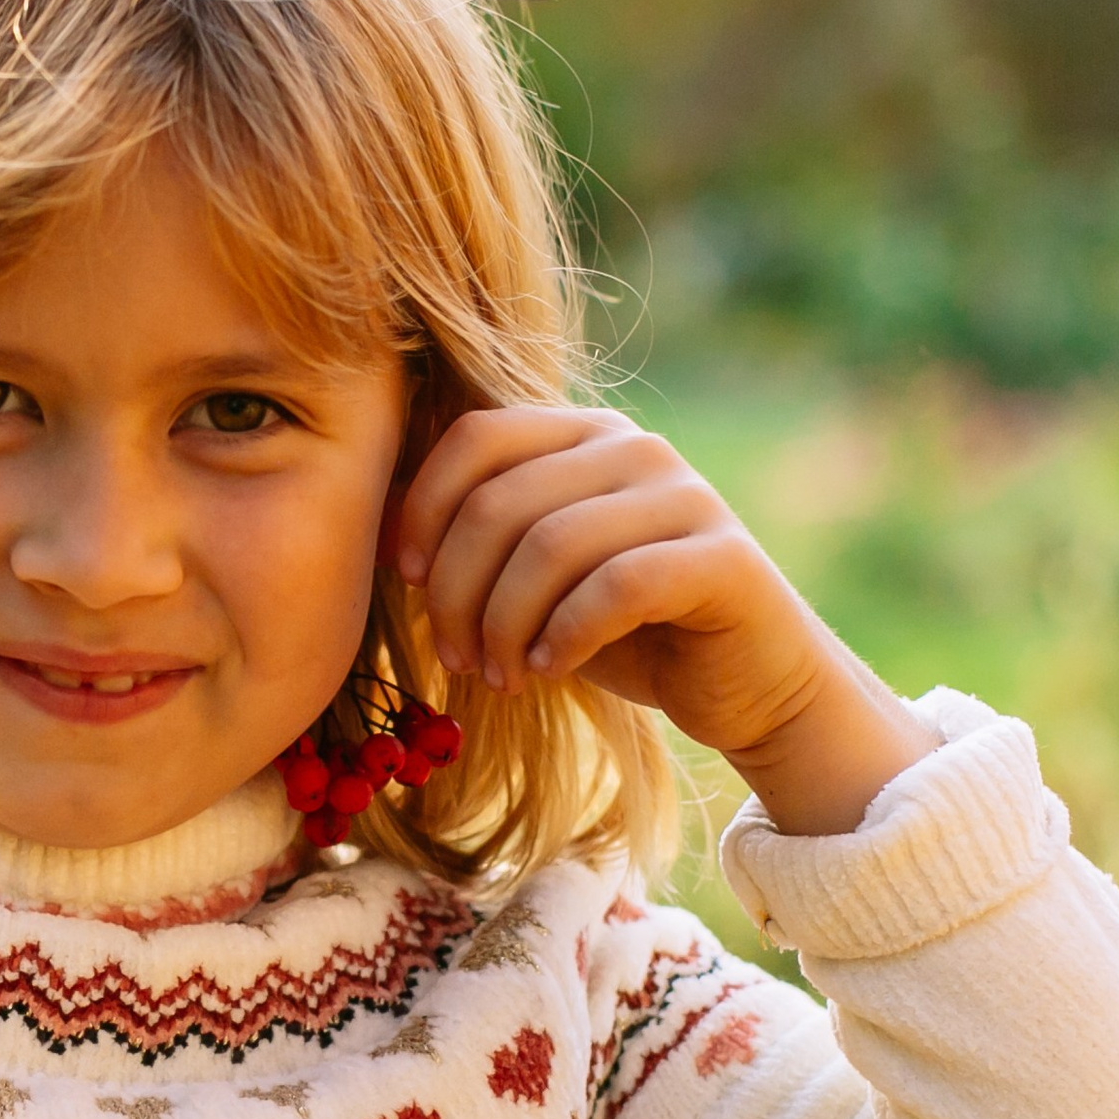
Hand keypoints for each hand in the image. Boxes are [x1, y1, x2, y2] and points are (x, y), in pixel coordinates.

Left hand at [391, 406, 935, 834]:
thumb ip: (473, 538)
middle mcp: (635, 446)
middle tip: (458, 657)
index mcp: (582, 433)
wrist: (745, 685)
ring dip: (505, 625)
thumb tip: (372, 522)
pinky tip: (553, 668)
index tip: (405, 580)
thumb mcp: (531, 579)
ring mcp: (686, 495)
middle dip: (457, 591)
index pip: (475, 437)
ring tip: (502, 675)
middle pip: (500, 501)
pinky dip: (565, 635)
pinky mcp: (723, 558)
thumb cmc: (621, 630)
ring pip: (550, 546)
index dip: (422, 508)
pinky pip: (615, 586)